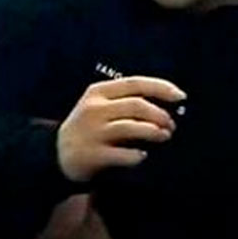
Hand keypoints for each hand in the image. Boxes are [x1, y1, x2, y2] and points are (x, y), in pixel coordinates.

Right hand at [57, 77, 184, 182]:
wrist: (56, 154)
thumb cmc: (87, 127)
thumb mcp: (100, 106)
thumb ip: (126, 100)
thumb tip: (167, 104)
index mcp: (98, 92)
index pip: (136, 83)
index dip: (161, 88)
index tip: (181, 96)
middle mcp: (94, 109)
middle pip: (137, 106)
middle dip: (160, 114)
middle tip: (171, 125)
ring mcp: (93, 132)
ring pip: (132, 127)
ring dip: (154, 132)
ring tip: (164, 136)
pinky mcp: (93, 155)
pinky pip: (123, 154)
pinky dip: (137, 155)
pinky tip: (142, 155)